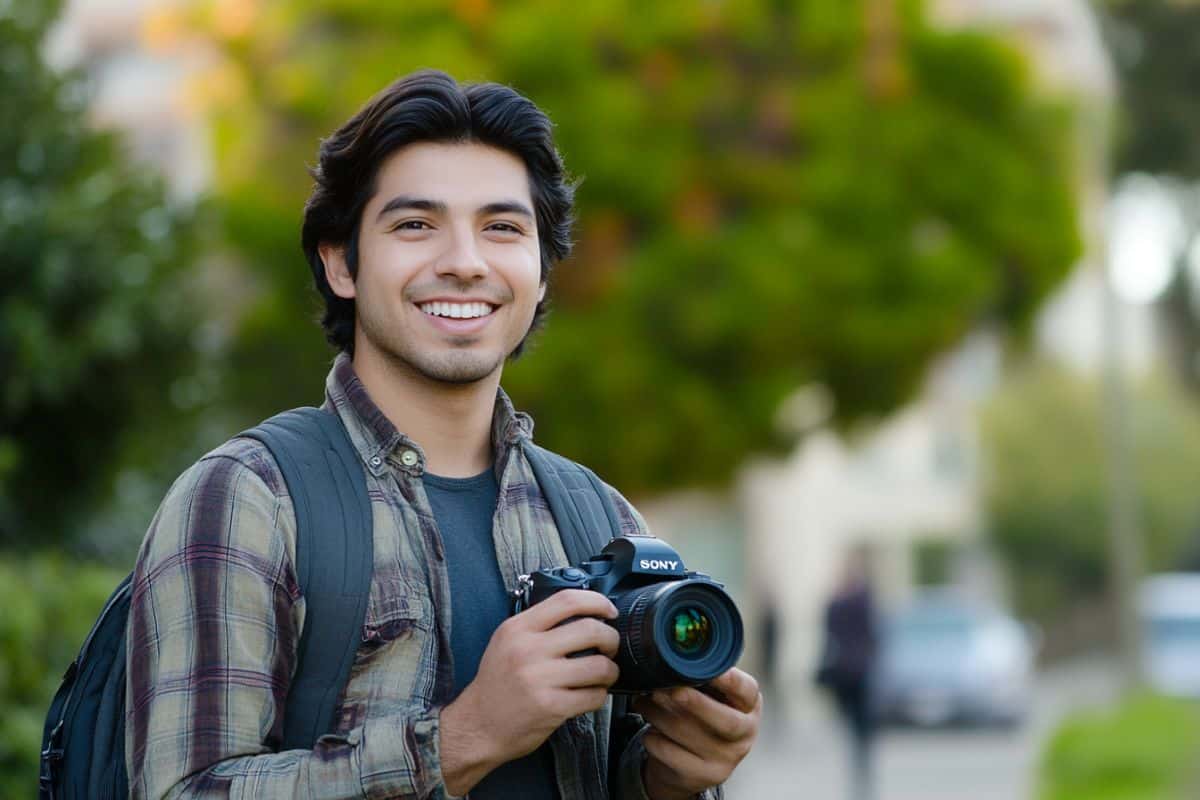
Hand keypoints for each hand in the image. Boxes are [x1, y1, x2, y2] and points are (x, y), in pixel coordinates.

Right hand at [438, 590, 620, 794]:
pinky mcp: (551, 707)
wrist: (477, 726)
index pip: (566, 601)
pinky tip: (592, 694)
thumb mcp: (506, 642)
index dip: (597, 601)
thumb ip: (538, 626)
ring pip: (599, 666)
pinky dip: (600, 695)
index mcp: (518, 629)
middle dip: (611, 638)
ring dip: (611, 670)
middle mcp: (528, 650)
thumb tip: (582, 614)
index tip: (609, 610)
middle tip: (610, 646)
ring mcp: (540, 679)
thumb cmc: (496, 685)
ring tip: (606, 674)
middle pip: (590, 630)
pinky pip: (593, 696)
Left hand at [633, 668, 761, 799]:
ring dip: (661, 714)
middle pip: (726, 721)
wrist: (691, 764)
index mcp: (748, 708)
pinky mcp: (700, 776)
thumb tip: (675, 659)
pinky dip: (653, 737)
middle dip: (696, 703)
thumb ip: (703, 679)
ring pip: (690, 735)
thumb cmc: (701, 718)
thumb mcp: (711, 697)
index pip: (747, 692)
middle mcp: (744, 736)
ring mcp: (724, 760)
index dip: (730, 681)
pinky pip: (671, 753)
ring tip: (644, 700)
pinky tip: (648, 728)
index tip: (712, 670)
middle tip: (671, 690)